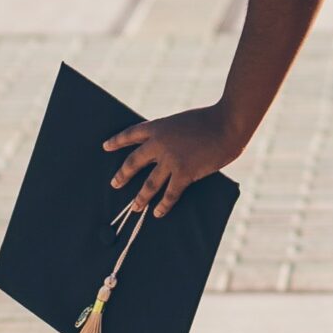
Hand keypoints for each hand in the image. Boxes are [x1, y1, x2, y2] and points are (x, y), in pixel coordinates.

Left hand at [103, 103, 244, 217]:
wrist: (228, 123)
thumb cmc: (212, 119)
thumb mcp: (184, 122)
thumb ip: (173, 135)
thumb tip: (168, 151)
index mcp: (159, 126)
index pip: (132, 133)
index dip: (117, 140)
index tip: (105, 146)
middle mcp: (160, 143)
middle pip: (134, 161)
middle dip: (122, 174)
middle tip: (114, 183)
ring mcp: (171, 159)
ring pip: (149, 183)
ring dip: (141, 197)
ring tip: (135, 207)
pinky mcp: (184, 173)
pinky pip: (170, 194)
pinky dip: (163, 205)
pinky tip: (158, 212)